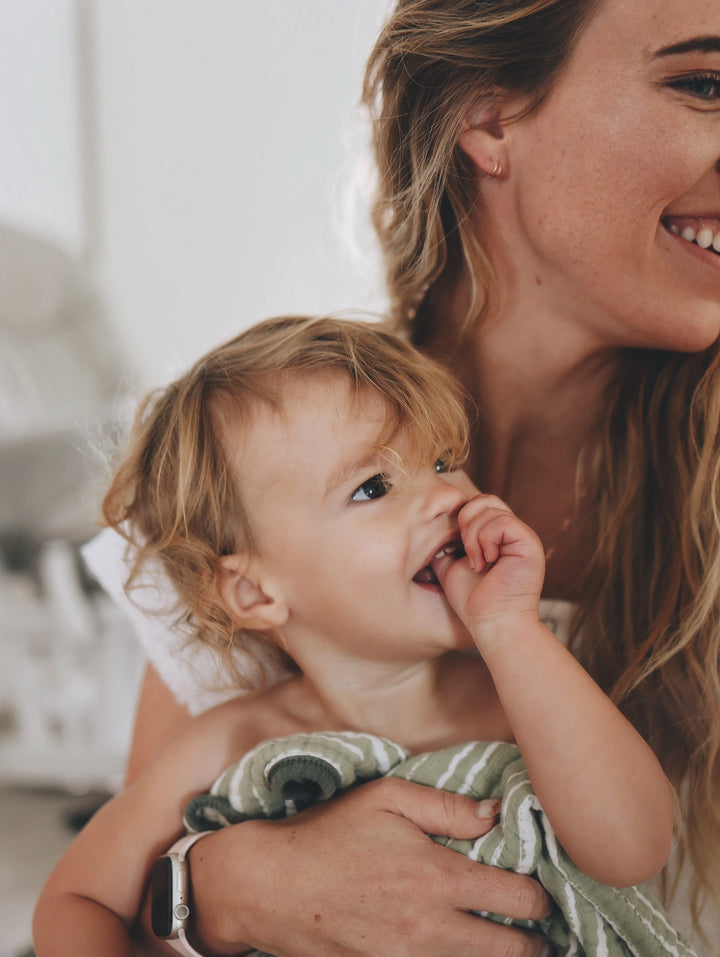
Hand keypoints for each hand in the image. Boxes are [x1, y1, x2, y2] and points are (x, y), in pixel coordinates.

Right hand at [188, 777, 551, 956]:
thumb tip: (496, 815)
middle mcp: (431, 928)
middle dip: (533, 943)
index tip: (542, 894)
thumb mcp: (386, 797)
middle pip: (510, 951)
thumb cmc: (330, 832)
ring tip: (509, 947)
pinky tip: (460, 954)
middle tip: (541, 934)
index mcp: (437, 876)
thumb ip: (446, 806)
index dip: (540, 898)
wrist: (271, 885)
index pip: (518, 898)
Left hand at [433, 494, 544, 634]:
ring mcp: (523, 536)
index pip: (478, 505)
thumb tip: (431, 528)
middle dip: (465, 521)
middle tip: (466, 552)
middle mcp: (513, 533)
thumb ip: (446, 545)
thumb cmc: (474, 602)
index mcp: (498, 536)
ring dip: (474, 535)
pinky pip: (502, 522)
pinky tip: (487, 562)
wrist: (492, 624)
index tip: (456, 549)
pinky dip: (486, 539)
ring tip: (477, 562)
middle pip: (484, 500)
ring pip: (490, 508)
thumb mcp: (451, 566)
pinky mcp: (529, 542)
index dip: (461, 519)